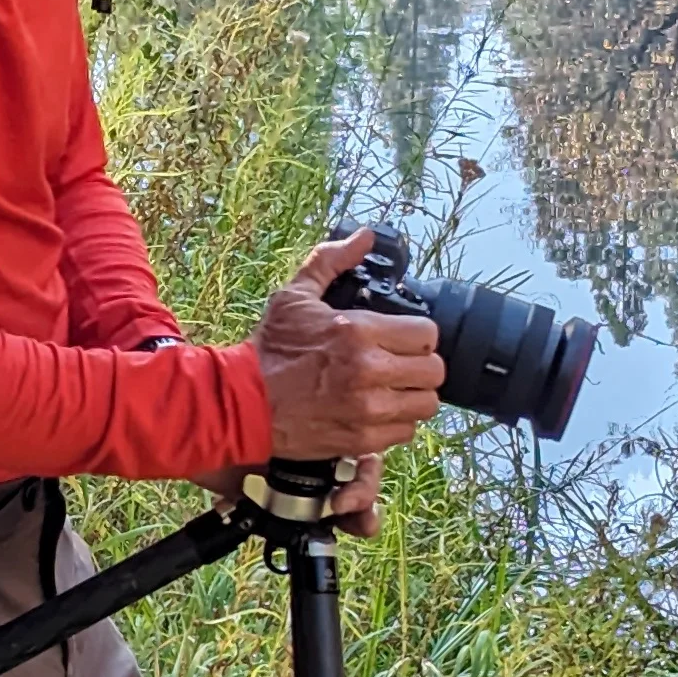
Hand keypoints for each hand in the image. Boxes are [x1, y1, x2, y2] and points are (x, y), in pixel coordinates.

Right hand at [253, 230, 441, 525]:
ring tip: (393, 389)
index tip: (404, 337)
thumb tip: (364, 236)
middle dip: (420, 364)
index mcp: (358, 332)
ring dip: (413, 394)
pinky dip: (397, 422)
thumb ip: (332, 262)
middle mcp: (370, 371)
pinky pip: (406, 431)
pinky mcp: (362, 439)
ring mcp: (368, 410)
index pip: (427, 333)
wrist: (243, 404)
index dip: (418, 334)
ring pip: (426, 403)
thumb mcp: (296, 297)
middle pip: (434, 370)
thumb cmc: (270, 350)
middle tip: (401, 363)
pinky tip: (377, 410)